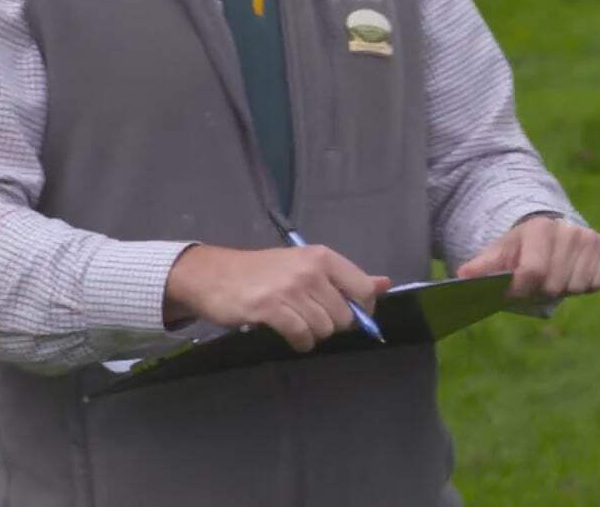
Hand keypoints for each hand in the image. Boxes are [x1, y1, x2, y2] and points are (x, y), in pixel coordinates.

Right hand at [163, 244, 390, 352]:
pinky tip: (290, 335)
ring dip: (313, 334)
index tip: (344, 313)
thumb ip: (346, 278)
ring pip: (324, 328)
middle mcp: (310, 270)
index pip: (363, 289)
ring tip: (297, 324)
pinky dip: (300, 342)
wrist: (213, 274)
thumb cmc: (263, 271)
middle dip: (332, 324)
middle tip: (310, 318)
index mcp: (323, 257)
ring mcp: (291, 289)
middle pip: (344, 315)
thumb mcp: (306, 266)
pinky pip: (302, 336)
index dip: (360, 309)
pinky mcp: (271, 309)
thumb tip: (385, 284)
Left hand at [456, 216, 599, 300]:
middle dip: (542, 291)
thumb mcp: (499, 255)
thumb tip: (463, 276)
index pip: (533, 273)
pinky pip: (598, 283)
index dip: (520, 289)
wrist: (550, 235)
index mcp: (540, 228)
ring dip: (563, 288)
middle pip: (555, 284)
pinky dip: (586, 285)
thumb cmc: (520, 250)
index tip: (514, 291)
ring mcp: (590, 237)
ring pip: (576, 287)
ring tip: (554, 275)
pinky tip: (574, 272)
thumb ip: (482, 266)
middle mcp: (568, 229)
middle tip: (536, 282)